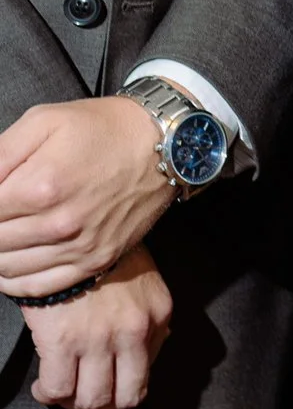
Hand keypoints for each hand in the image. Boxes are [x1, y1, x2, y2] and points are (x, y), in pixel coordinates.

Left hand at [0, 97, 171, 295]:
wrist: (162, 146)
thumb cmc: (100, 128)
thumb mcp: (42, 121)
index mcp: (40, 187)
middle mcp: (59, 224)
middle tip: (0, 214)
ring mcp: (79, 247)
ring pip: (8, 267)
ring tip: (3, 235)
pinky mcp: (95, 261)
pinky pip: (38, 287)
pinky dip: (14, 281)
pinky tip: (9, 264)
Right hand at [21, 245, 172, 408]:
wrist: (68, 231)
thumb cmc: (103, 255)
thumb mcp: (145, 282)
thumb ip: (151, 318)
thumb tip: (150, 349)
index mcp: (157, 317)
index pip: (146, 375)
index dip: (123, 389)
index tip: (106, 384)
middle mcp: (133, 332)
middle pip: (124, 398)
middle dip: (102, 406)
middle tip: (85, 397)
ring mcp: (98, 339)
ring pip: (91, 399)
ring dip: (74, 403)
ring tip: (62, 391)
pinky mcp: (62, 341)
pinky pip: (58, 388)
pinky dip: (49, 394)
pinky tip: (43, 386)